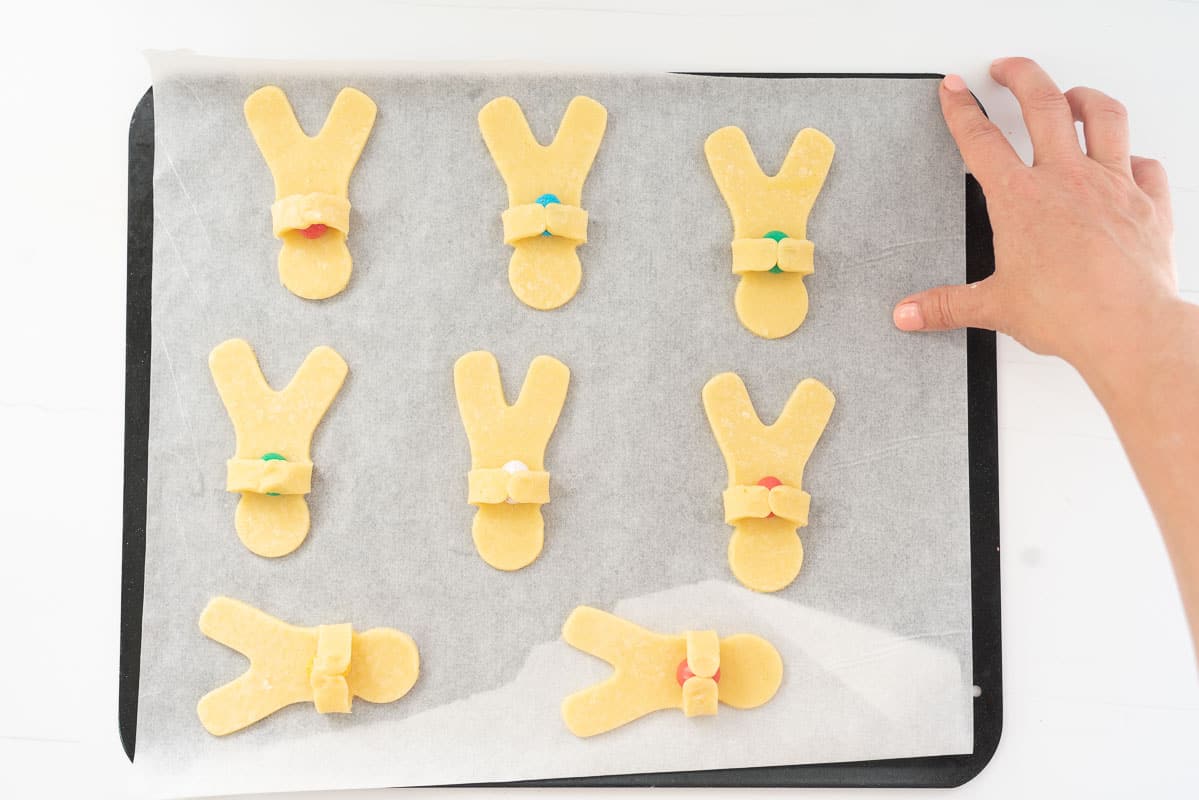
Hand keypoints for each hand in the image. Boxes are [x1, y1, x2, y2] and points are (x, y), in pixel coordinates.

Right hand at [893, 58, 1175, 376]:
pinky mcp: (1148, 203)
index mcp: (1020, 199)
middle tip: (1007, 67)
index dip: (962, 109)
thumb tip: (910, 313)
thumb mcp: (994, 307)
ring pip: (1103, 118)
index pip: (981, 140)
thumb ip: (947, 305)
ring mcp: (1112, 185)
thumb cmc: (1068, 313)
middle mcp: (1066, 180)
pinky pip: (1146, 167)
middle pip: (1042, 105)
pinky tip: (1129, 160)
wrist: (1128, 327)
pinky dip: (1136, 158)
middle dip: (1021, 76)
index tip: (955, 89)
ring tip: (1071, 93)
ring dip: (1084, 98)